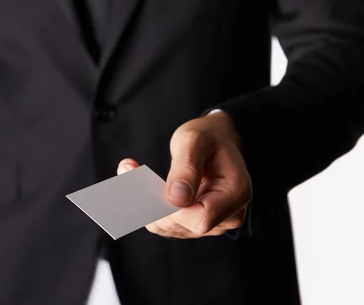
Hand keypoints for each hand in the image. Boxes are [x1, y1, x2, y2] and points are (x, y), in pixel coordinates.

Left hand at [117, 111, 251, 237]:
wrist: (216, 140)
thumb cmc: (208, 136)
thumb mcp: (195, 140)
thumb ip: (186, 167)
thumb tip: (175, 199)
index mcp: (236, 193)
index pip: (202, 218)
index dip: (172, 209)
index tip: (147, 185)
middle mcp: (228, 214)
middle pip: (183, 225)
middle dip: (151, 202)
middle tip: (127, 170)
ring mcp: (213, 222)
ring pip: (169, 226)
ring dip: (145, 203)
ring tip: (129, 171)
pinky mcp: (194, 222)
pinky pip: (165, 223)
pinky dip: (147, 206)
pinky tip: (137, 184)